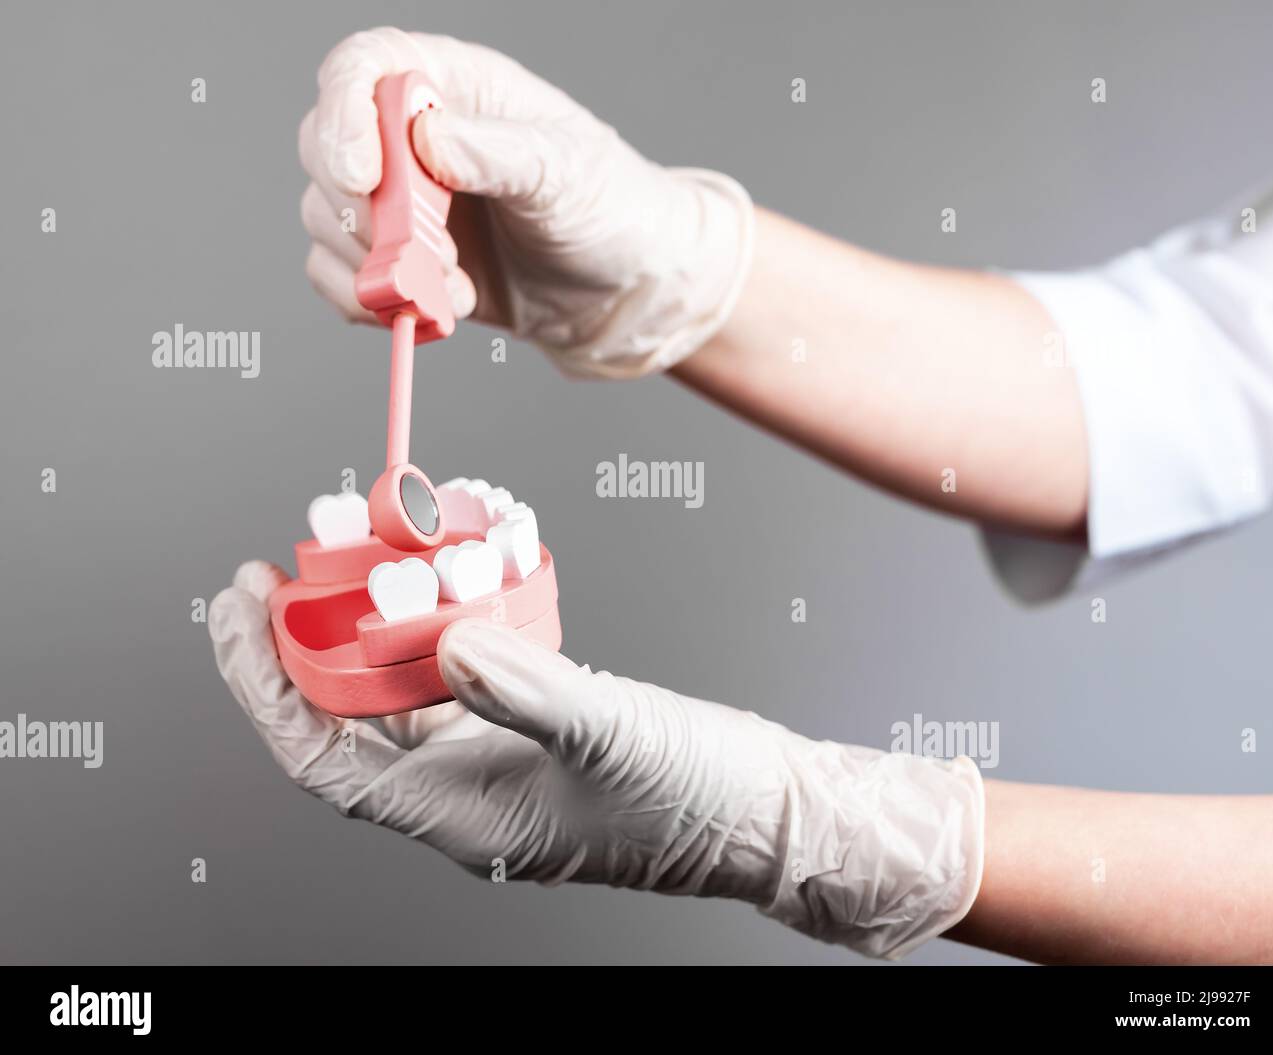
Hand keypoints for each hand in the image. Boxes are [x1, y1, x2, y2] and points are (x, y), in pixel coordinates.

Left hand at [210, 561, 983, 957]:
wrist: (769, 808)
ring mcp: (498, 749)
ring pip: (415, 671)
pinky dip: (465, 601)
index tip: (241, 604)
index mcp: (460, 813)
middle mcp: (464, 784)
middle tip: (311, 542)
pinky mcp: (534, 715)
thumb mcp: (610, 737)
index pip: (324, 755)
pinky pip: (474, 653)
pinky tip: (473, 549)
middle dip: (326, 621)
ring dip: (398, 601)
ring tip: (387, 530)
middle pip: (358, 701)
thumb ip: (525, 689)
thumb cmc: (697, 801)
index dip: (266, 683)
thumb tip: (444, 637)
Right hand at [298, 27, 753, 378]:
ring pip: (327, 222)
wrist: (628, 293)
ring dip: (378, 267)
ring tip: (453, 288)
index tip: (362, 179)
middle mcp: (414, 138)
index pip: (361, 70)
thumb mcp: (567, 171)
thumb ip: (499, 153)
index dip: (342, 119)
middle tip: (424, 255)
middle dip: (362, 214)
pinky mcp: (402, 262)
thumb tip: (428, 140)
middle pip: (326, 150)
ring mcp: (403, 203)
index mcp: (454, 86)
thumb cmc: (611, 210)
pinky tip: (439, 309)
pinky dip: (375, 303)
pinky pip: (344, 279)